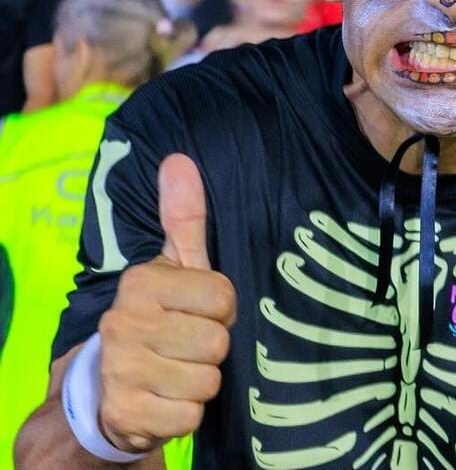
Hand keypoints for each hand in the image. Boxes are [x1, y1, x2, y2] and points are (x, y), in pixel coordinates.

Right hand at [98, 154, 235, 453]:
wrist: (111, 388)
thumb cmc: (161, 318)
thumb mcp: (176, 266)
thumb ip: (183, 218)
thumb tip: (179, 159)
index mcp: (142, 282)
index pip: (224, 297)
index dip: (222, 310)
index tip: (199, 312)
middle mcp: (124, 322)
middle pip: (218, 342)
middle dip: (213, 348)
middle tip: (188, 345)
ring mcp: (121, 369)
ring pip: (208, 380)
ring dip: (201, 381)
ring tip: (178, 371)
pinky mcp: (126, 412)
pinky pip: (190, 416)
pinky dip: (187, 413)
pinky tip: (167, 399)